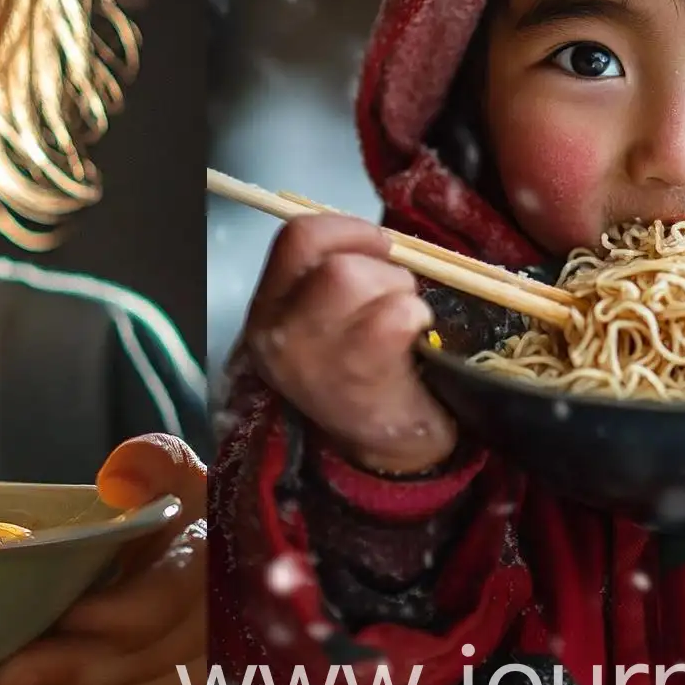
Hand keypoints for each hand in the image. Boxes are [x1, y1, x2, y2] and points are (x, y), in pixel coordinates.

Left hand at [0, 435, 204, 684]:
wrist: (216, 558)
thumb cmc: (185, 509)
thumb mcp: (177, 471)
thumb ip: (152, 463)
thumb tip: (116, 480)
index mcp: (203, 569)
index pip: (161, 601)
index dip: (113, 615)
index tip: (62, 616)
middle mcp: (198, 633)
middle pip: (125, 664)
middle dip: (55, 672)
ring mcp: (182, 677)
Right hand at [243, 213, 455, 475]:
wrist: (378, 455)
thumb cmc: (356, 373)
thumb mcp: (318, 323)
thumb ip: (329, 274)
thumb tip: (378, 239)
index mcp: (268, 311)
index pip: (297, 238)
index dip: (346, 228)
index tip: (378, 245)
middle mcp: (280, 335)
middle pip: (335, 263)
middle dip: (381, 267)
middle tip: (395, 294)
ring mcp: (318, 360)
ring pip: (359, 279)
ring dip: (400, 290)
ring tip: (405, 319)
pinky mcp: (361, 380)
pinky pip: (396, 315)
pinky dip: (416, 317)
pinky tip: (415, 340)